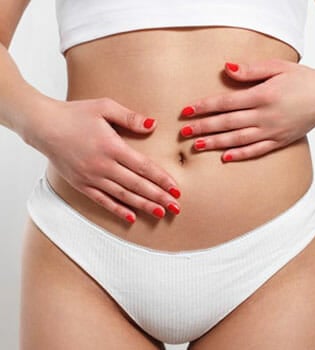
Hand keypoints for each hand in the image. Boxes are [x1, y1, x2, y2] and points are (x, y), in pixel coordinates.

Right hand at [26, 97, 181, 222]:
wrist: (43, 126)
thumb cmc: (75, 114)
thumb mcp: (104, 107)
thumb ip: (130, 117)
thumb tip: (153, 125)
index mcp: (112, 147)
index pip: (144, 167)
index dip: (162, 179)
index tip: (176, 189)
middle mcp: (103, 166)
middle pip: (137, 185)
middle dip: (159, 197)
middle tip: (176, 207)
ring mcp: (91, 177)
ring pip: (123, 196)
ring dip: (143, 205)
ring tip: (160, 213)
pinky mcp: (81, 185)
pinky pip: (102, 201)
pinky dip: (118, 210)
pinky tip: (131, 217)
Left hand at [179, 58, 314, 161]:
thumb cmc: (302, 79)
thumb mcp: (278, 67)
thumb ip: (251, 70)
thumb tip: (226, 69)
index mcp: (262, 96)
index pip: (226, 102)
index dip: (204, 107)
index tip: (187, 111)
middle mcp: (264, 116)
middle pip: (227, 123)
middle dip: (203, 127)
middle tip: (183, 133)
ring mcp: (271, 131)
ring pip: (238, 139)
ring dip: (216, 143)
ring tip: (197, 147)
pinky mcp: (279, 141)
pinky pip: (257, 151)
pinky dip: (241, 155)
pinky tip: (226, 158)